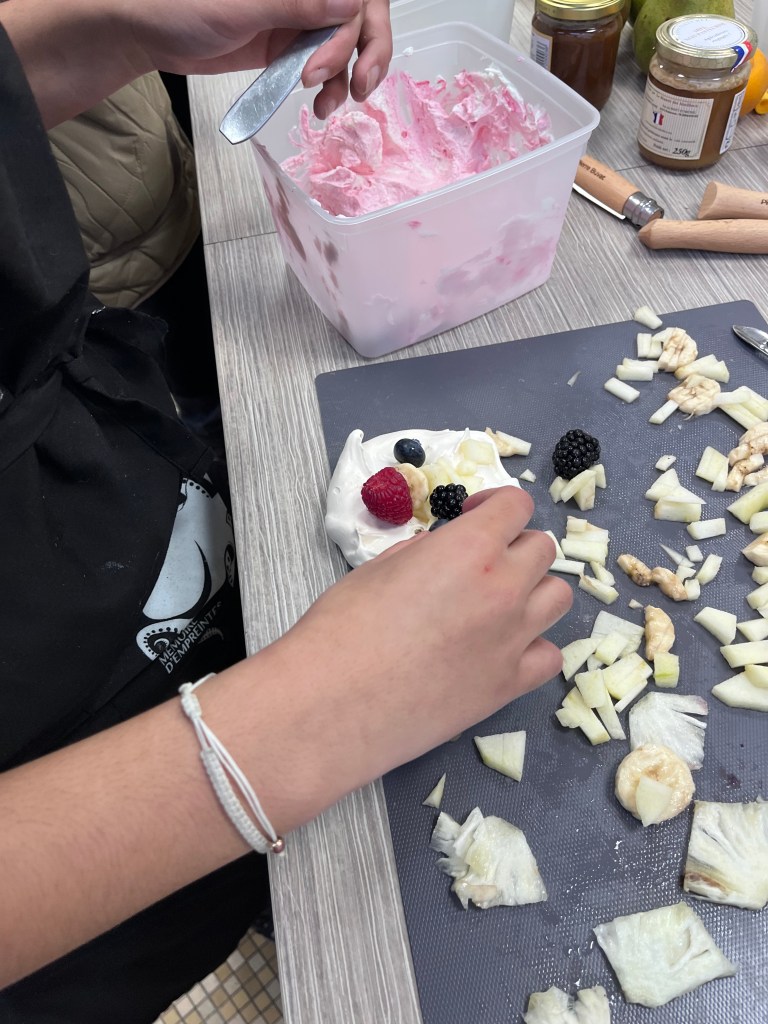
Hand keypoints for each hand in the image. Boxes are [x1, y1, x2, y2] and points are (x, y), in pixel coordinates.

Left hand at [129, 0, 391, 116]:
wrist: (148, 34)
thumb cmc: (180, 5)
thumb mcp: (242, 7)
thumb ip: (297, 4)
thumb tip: (350, 4)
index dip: (361, 20)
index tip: (347, 51)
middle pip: (360, 15)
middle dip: (367, 51)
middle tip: (358, 86)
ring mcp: (297, 17)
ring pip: (346, 44)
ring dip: (347, 76)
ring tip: (328, 103)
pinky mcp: (287, 47)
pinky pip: (323, 66)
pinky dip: (329, 87)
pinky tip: (320, 104)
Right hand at [267, 487, 572, 813]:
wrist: (334, 704)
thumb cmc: (342, 629)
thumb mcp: (378, 568)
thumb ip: (423, 552)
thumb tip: (441, 551)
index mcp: (471, 547)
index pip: (517, 506)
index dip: (496, 506)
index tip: (475, 517)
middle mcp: (505, 588)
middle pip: (542, 550)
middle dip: (514, 547)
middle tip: (482, 563)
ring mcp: (514, 639)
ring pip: (559, 598)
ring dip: (534, 592)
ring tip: (498, 605)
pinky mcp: (510, 685)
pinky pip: (550, 656)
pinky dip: (534, 647)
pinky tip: (502, 650)